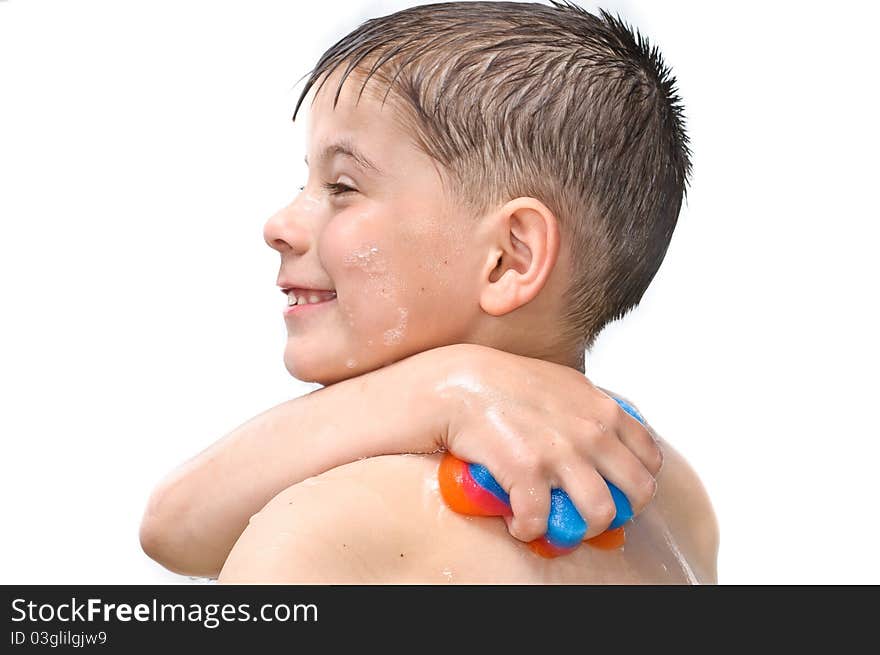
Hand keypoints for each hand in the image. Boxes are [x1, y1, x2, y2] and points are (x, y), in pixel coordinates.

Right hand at [431, 343, 662, 541]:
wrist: (459, 383)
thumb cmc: (507, 383)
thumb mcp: (565, 385)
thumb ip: (591, 410)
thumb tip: (606, 436)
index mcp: (604, 410)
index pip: (650, 458)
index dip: (638, 483)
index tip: (617, 492)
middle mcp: (592, 431)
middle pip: (638, 491)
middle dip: (620, 512)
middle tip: (591, 516)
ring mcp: (561, 452)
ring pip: (600, 513)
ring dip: (581, 529)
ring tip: (559, 526)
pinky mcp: (526, 471)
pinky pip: (541, 520)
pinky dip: (529, 530)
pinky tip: (518, 524)